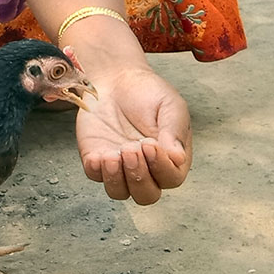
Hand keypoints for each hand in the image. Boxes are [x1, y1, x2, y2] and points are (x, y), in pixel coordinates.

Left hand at [70, 46, 191, 204]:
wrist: (117, 79)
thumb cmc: (149, 93)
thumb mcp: (170, 105)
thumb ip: (174, 131)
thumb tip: (178, 159)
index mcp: (170, 159)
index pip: (171, 178)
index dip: (161, 167)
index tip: (150, 143)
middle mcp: (147, 169)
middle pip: (146, 195)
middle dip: (138, 176)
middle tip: (131, 149)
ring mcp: (120, 167)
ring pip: (119, 192)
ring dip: (116, 179)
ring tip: (113, 155)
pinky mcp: (97, 159)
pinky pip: (94, 176)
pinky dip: (96, 170)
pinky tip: (98, 155)